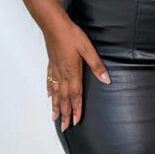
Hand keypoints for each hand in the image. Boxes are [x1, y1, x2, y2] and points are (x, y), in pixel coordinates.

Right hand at [45, 16, 110, 130]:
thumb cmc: (71, 36)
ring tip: (54, 118)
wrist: (54, 25)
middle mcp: (62, 75)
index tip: (76, 122)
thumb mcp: (88, 49)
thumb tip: (106, 80)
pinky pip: (49, 82)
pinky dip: (49, 91)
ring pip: (55, 93)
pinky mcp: (51, 65)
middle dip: (65, 114)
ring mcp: (55, 70)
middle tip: (64, 128)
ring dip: (55, 107)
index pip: (75, 96)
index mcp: (73, 73)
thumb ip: (97, 65)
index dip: (76, 109)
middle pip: (63, 99)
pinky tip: (48, 96)